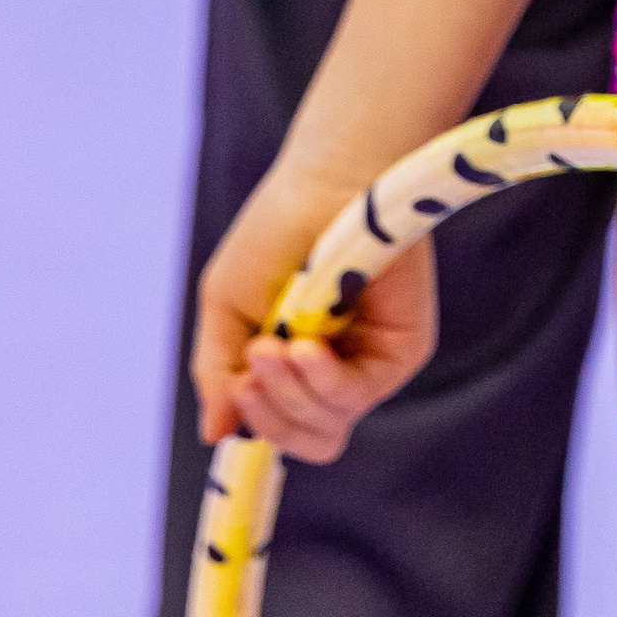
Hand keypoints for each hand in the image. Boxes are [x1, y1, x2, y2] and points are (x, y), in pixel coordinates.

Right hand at [192, 156, 437, 465]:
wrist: (329, 178)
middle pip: (308, 439)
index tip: (239, 384)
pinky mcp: (402, 348)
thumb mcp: (228, 305)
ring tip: (273, 347)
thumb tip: (214, 434)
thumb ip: (219, 371)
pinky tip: (305, 347)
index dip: (259, 423)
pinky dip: (323, 380)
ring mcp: (371, 362)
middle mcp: (339, 370)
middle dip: (271, 415)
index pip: (283, 429)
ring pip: (328, 428)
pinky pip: (357, 396)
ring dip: (289, 395)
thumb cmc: (276, 232)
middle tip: (252, 369)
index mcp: (298, 367)